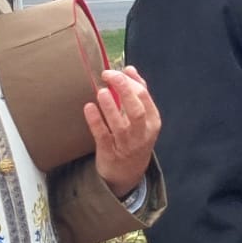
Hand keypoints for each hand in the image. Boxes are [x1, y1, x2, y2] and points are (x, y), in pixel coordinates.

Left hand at [85, 66, 159, 198]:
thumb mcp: (144, 119)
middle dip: (123, 89)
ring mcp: (126, 144)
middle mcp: (141, 133)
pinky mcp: (109, 152)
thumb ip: (139, 93)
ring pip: (120, 124)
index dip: (131, 82)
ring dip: (110, 106)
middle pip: (136, 109)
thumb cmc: (135, 139)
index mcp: (152, 122)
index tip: (117, 71)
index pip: (144, 98)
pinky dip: (95, 121)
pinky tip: (89, 107)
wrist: (128, 173)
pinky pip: (103, 136)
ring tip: (101, 91)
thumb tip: (130, 69)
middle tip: (109, 75)